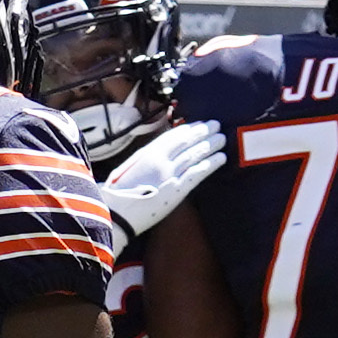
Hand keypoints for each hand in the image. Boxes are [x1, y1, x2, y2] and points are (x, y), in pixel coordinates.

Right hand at [98, 121, 226, 238]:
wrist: (115, 213)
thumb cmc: (118, 194)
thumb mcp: (129, 169)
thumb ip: (145, 159)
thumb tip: (156, 154)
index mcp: (147, 153)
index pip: (173, 136)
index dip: (189, 128)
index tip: (199, 124)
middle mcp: (160, 159)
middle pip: (186, 141)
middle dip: (203, 132)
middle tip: (216, 125)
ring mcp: (169, 174)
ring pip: (194, 154)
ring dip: (210, 145)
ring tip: (222, 138)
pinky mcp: (176, 190)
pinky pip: (196, 173)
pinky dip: (210, 164)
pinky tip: (221, 158)